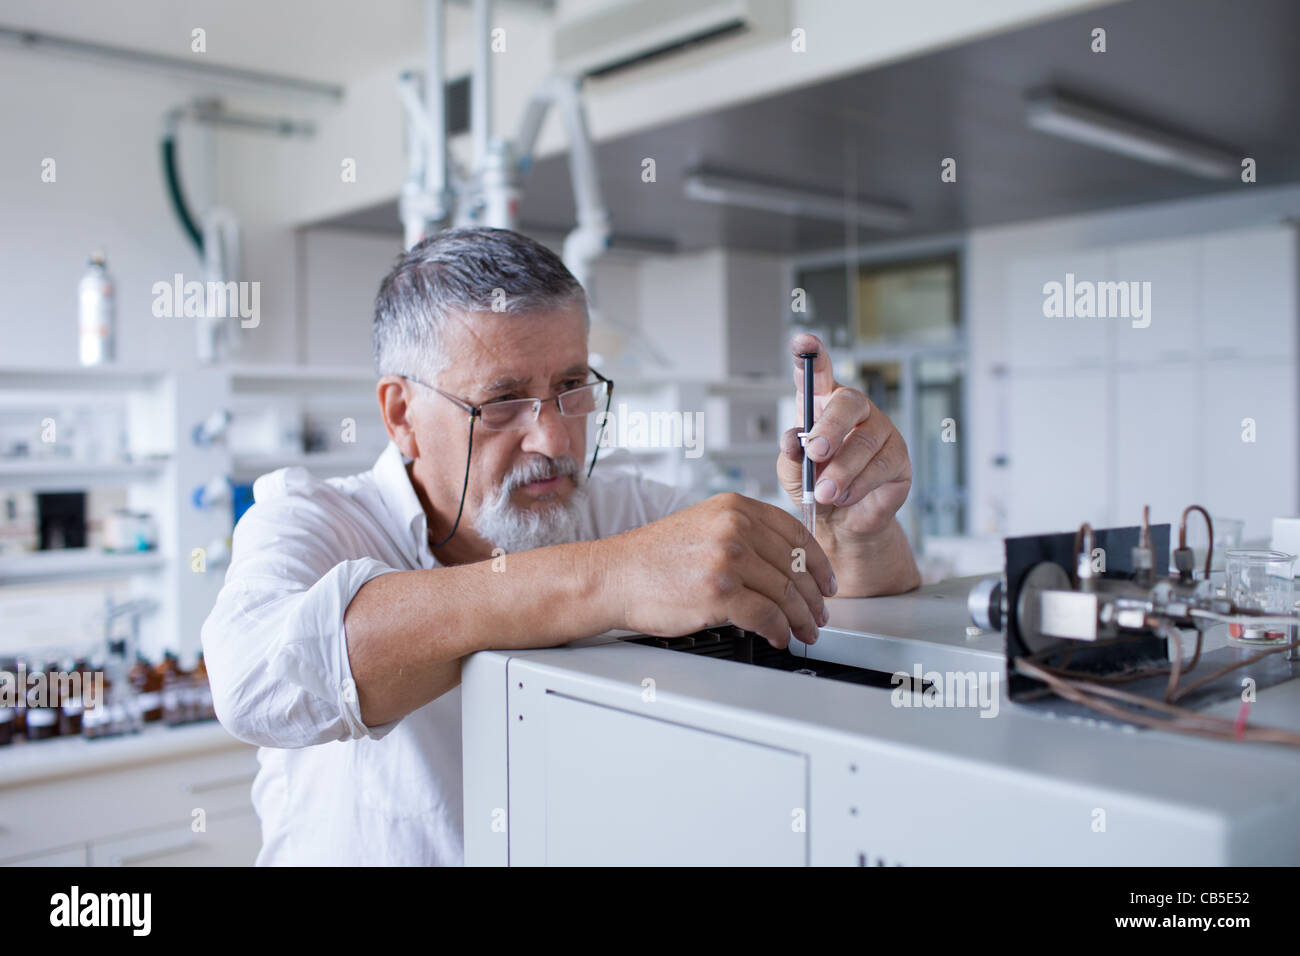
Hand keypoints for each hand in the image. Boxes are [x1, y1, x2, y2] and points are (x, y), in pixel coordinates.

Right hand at [599, 492, 836, 648]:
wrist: (614, 576)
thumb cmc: (652, 559)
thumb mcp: (703, 526)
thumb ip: (743, 534)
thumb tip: (783, 564)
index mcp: (734, 507)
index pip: (796, 533)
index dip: (818, 563)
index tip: (826, 582)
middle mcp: (734, 527)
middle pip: (795, 566)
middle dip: (814, 598)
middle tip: (819, 615)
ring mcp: (727, 558)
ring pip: (786, 593)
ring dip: (801, 619)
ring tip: (805, 631)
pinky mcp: (719, 592)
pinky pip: (767, 616)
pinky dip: (779, 630)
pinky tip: (779, 637)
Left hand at [777, 333, 912, 541]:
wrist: (838, 522)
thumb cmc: (814, 487)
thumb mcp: (792, 472)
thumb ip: (790, 455)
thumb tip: (794, 440)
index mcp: (822, 404)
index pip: (818, 372)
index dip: (811, 355)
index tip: (802, 342)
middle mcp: (854, 411)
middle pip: (849, 402)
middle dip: (830, 427)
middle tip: (815, 452)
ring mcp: (880, 430)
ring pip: (864, 442)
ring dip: (841, 471)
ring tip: (825, 493)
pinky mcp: (898, 457)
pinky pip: (880, 468)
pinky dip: (858, 486)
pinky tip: (846, 496)